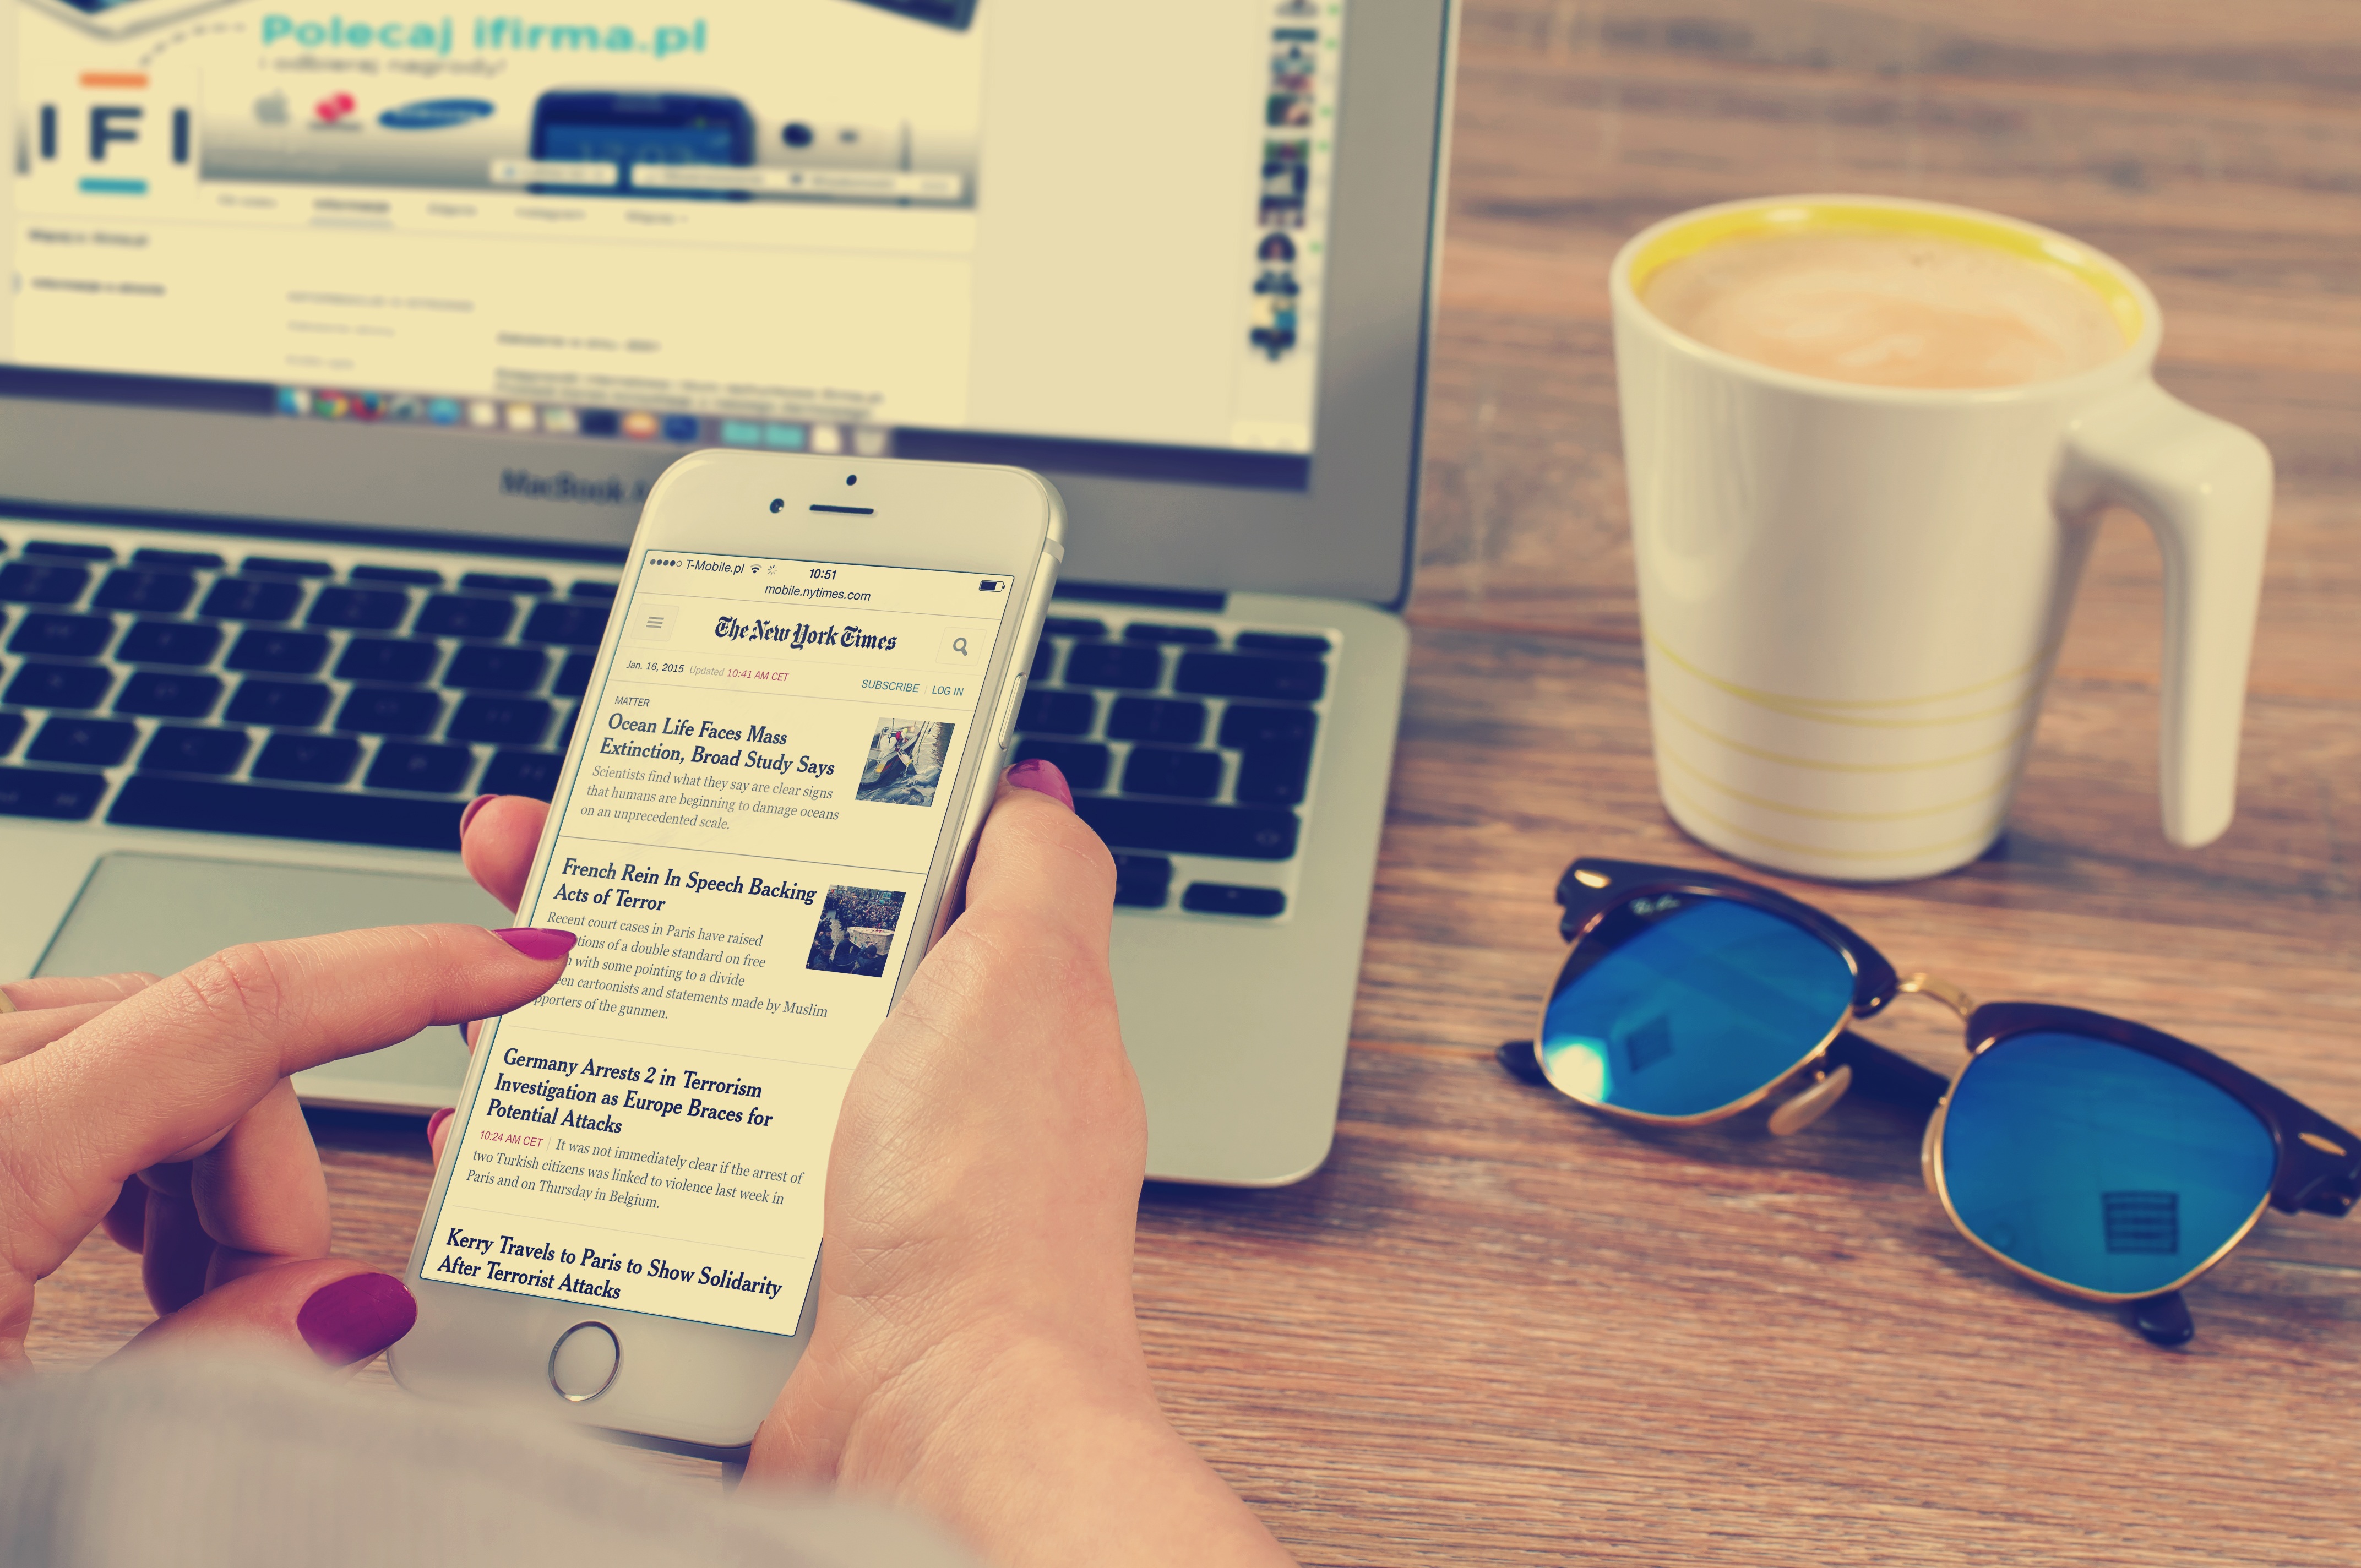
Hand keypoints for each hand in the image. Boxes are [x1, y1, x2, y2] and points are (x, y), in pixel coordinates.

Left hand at [0, 926, 573, 1370]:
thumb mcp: (41, 1448)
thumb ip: (208, 1367)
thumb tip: (359, 1302)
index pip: (243, 1012)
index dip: (410, 975)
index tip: (524, 962)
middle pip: (216, 1049)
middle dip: (277, 1181)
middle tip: (259, 1316)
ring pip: (158, 1043)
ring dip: (210, 1167)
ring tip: (172, 1301)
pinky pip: (86, 1052)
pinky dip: (140, 1142)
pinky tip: (120, 1242)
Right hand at [451, 772, 1293, 1567]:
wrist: (931, 1428)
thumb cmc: (989, 1221)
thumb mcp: (1031, 983)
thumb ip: (1035, 869)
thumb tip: (1025, 781)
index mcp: (961, 1004)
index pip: (842, 867)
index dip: (751, 808)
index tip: (659, 771)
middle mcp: (888, 1086)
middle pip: (731, 949)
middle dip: (619, 890)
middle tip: (521, 849)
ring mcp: (810, 1177)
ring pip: (665, 1055)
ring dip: (568, 1007)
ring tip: (485, 972)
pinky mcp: (741, 1260)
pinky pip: (633, 1176)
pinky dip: (558, 1139)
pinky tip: (495, 1110)